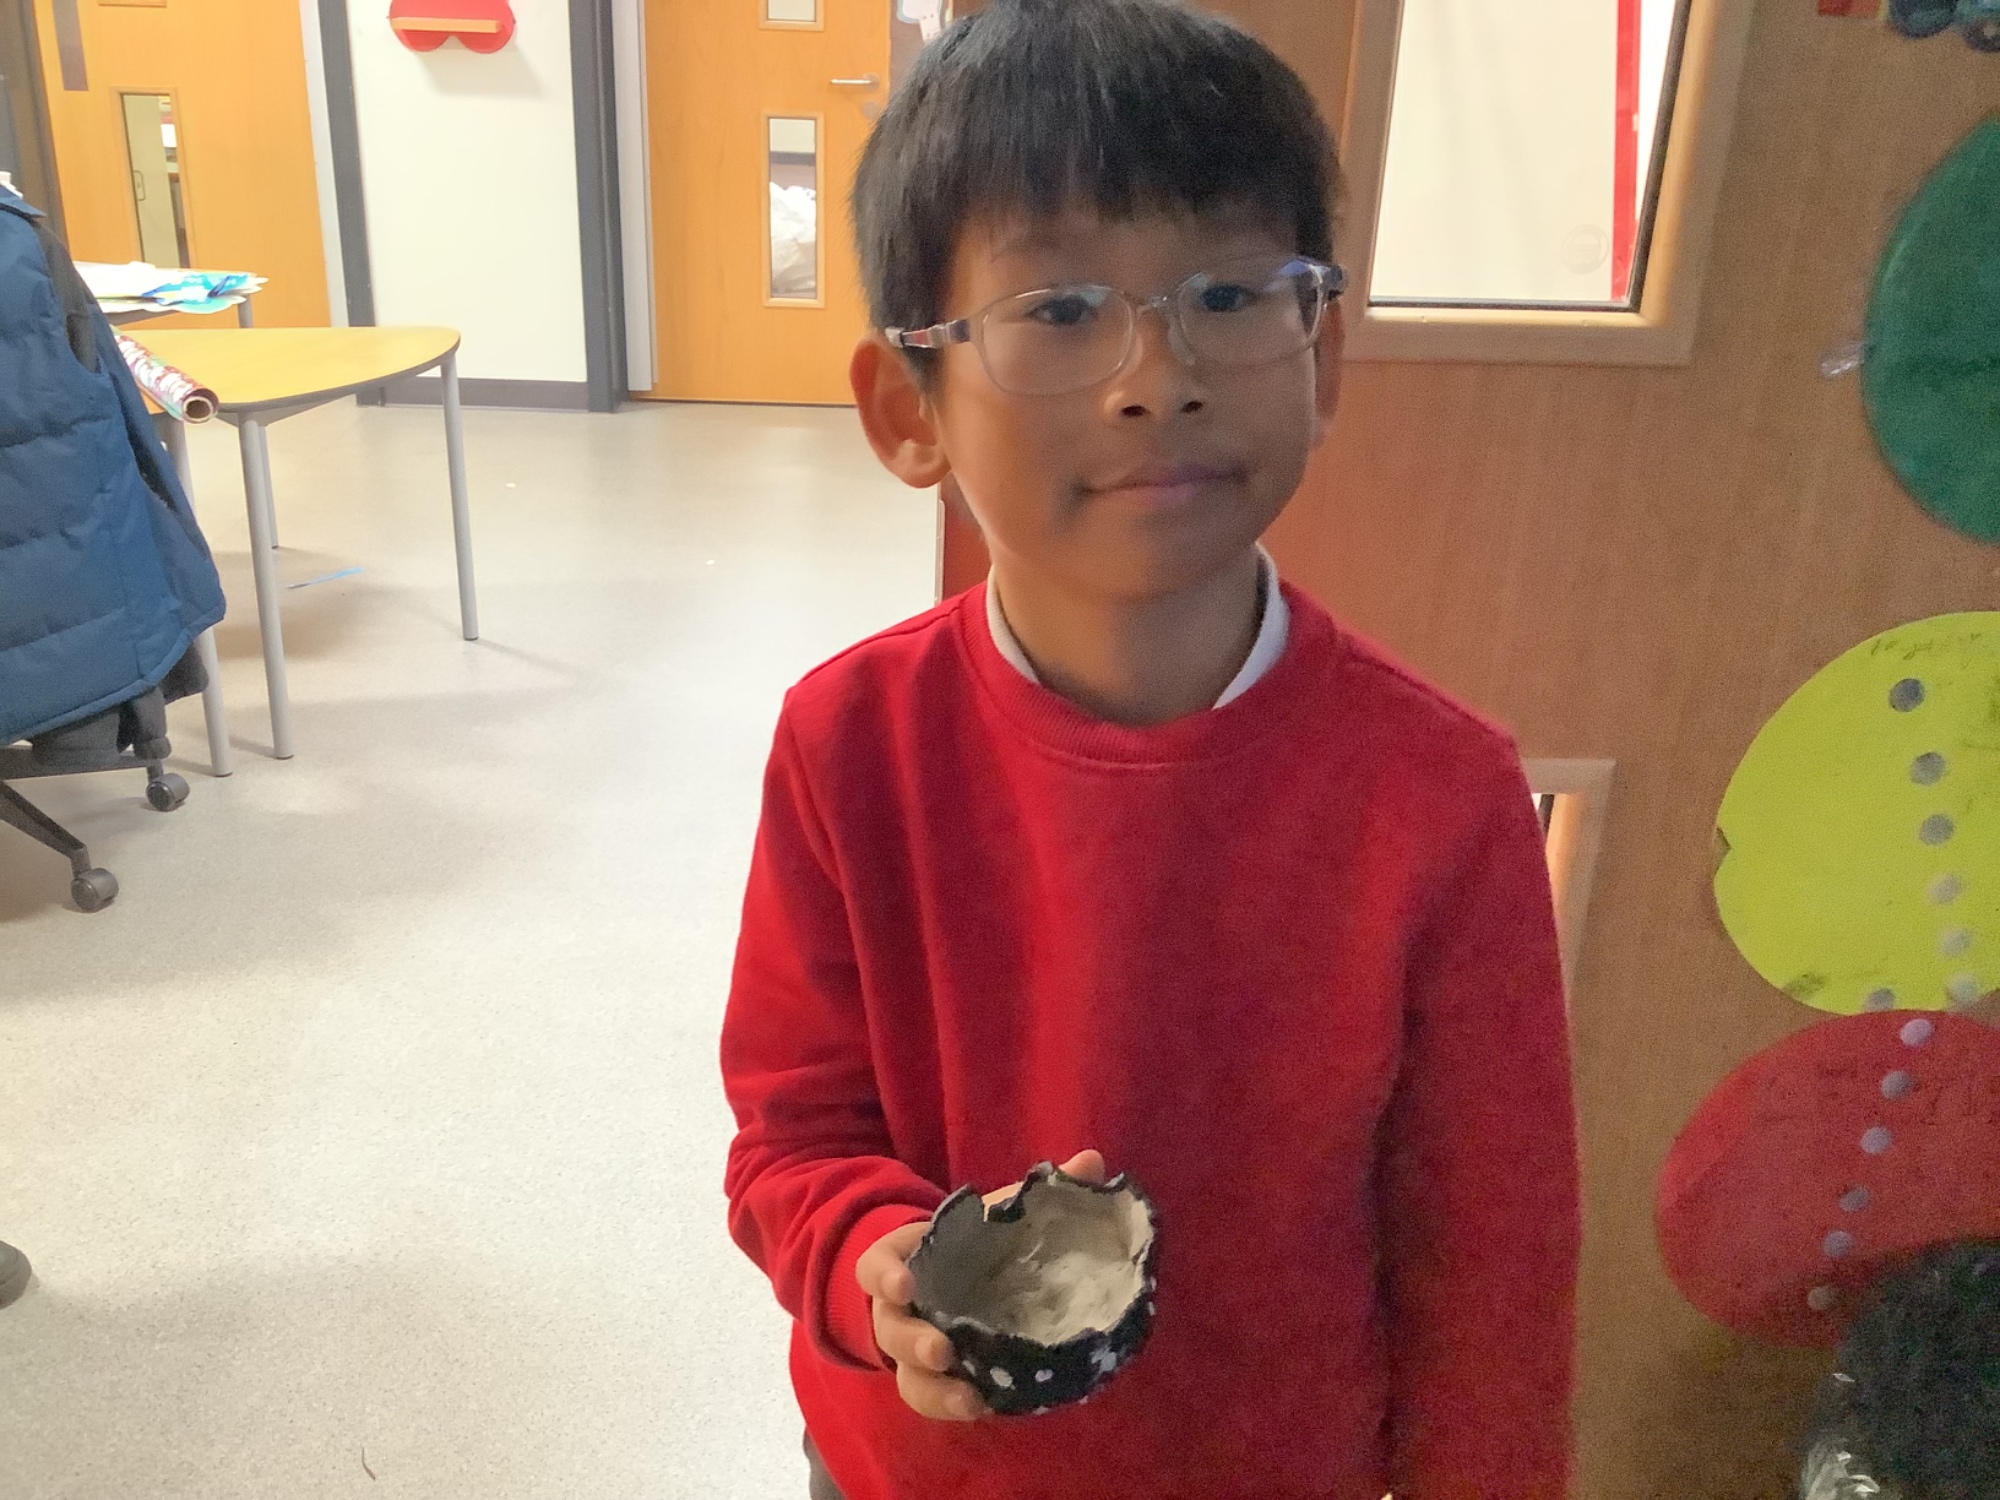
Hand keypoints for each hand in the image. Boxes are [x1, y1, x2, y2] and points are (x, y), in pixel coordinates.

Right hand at [855, 1149, 1106, 1421]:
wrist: (962, 1276)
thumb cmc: (975, 1240)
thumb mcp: (998, 1212)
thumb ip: (1039, 1190)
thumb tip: (1092, 1161)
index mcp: (905, 1261)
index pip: (875, 1267)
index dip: (883, 1277)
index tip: (905, 1285)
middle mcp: (901, 1310)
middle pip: (890, 1329)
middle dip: (912, 1341)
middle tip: (942, 1350)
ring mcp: (914, 1350)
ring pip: (907, 1377)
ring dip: (933, 1390)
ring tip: (969, 1399)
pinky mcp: (936, 1379)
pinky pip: (932, 1399)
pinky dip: (951, 1406)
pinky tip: (983, 1407)